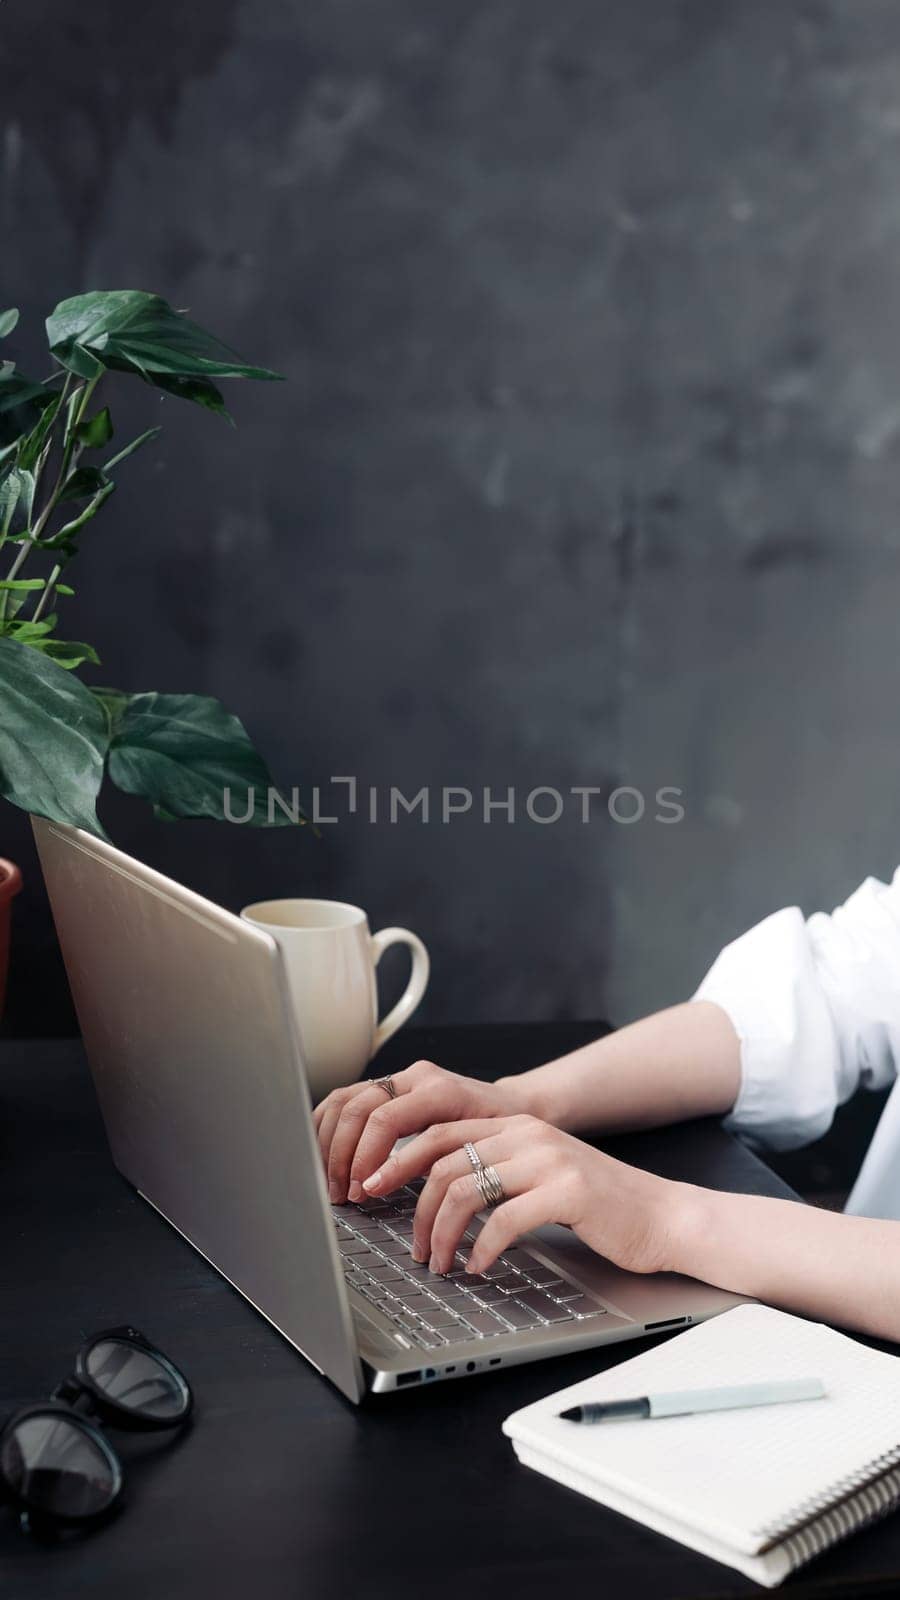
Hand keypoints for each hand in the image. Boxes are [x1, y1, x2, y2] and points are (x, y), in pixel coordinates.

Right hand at [312, 1060, 533, 1203]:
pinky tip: (325, 1152)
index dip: (365, 1157)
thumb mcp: (477, 1149)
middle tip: (341, 1193)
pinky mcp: (389, 1086)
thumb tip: (389, 1184)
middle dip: (341, 1155)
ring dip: (329, 1142)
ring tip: (331, 1180)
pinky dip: (328, 1125)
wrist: (511, 1108)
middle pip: (358, 1108)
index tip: (361, 1190)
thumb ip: (436, 1162)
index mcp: (439, 1090)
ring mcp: (400, 1078)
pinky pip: (346, 1098)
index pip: (384, 1119)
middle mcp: (415, 1077)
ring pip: (345, 1099)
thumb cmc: (502, 1132)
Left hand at [360, 1114, 678, 1276]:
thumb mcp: (540, 1174)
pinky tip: (480, 1267)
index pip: (439, 1133)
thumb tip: (437, 1195)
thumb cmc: (598, 1205)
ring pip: (465, 1190)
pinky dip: (483, 1249)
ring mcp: (548, 1160)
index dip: (399, 1163)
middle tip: (415, 1247)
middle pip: (443, 1162)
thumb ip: (497, 1171)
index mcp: (515, 1126)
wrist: (661, 1215)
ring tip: (442, 1263)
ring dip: (444, 1235)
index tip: (375, 1191)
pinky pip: (504, 1221)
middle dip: (416, 1209)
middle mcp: (528, 1134)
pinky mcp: (568, 1192)